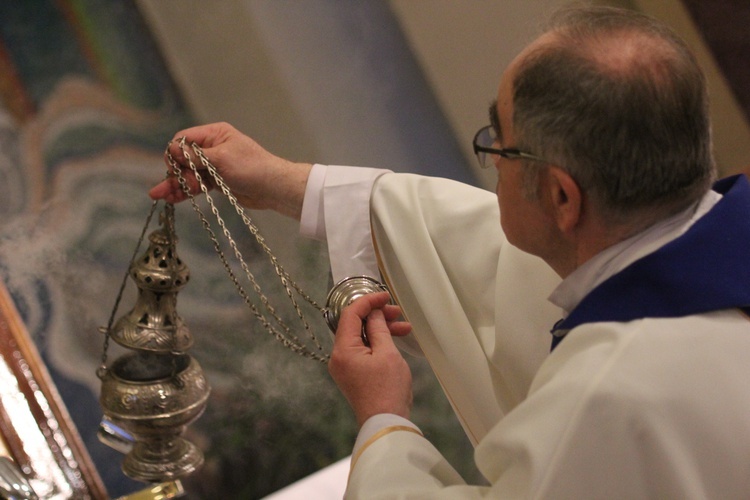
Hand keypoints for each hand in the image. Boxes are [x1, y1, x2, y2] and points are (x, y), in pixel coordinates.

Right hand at [149, 122, 312, 219]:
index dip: (175, 153)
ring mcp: (214, 165)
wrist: (273, 188)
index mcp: (214, 134)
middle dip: (173, 173)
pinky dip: (186, 191)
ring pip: (188, 173)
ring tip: (160, 196)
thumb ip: (195, 156)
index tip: (173, 168)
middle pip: (183, 158)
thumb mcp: (221, 159)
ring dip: (175, 184)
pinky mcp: (217, 181)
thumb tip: (171, 151)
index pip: (184, 140)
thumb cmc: (252, 168)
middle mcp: (212, 147)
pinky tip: (173, 198)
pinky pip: (196, 184)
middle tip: (163, 189)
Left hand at [328, 292, 412, 426]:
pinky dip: (377, 343)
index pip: (350, 314)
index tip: (385, 296)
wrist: (385, 424)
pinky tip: (394, 340)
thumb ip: (379, 328)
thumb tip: (374, 313)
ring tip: (405, 327)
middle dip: (376, 316)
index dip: (368, 301)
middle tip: (398, 312)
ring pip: (361, 338)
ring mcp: (344, 367)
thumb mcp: (387, 354)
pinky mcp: (352, 374)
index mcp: (342, 350)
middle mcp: (338, 357)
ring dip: (380, 329)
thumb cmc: (387, 389)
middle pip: (355, 326)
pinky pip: (362, 350)